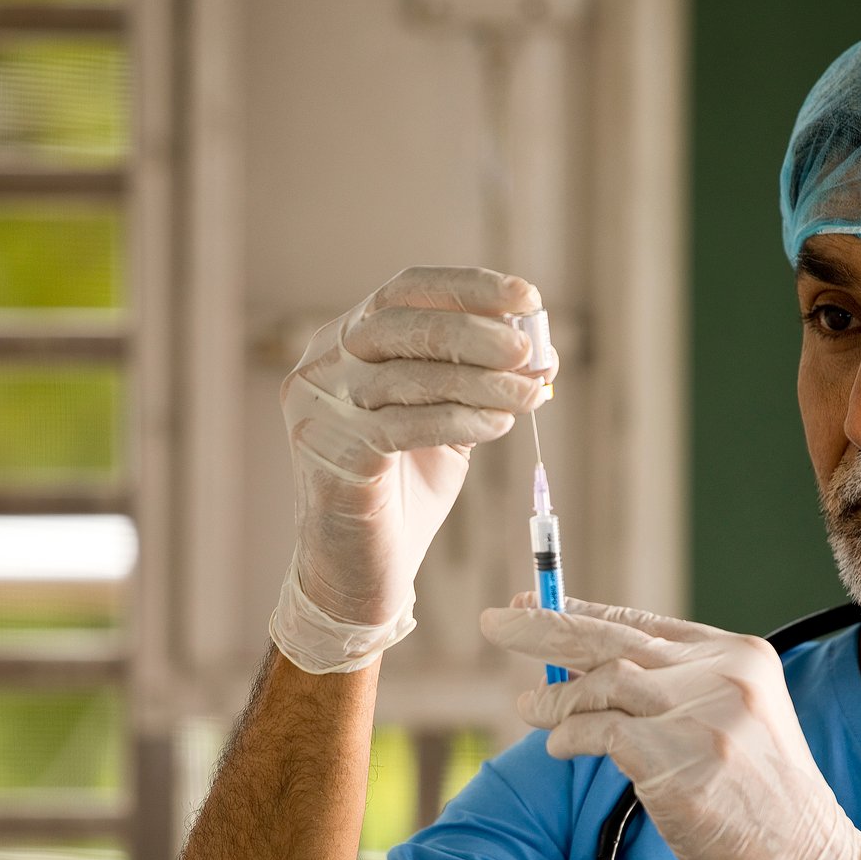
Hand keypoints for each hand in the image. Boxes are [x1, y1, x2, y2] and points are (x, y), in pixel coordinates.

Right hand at [271, 267, 554, 673]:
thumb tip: (540, 350)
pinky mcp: (332, 455)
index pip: (404, 291)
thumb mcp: (446, 421)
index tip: (528, 298)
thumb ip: (479, 380)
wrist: (360, 571)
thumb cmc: (402, 492)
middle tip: (528, 351)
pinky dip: (460, 419)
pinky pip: (404, 425)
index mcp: (344, 342)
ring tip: (530, 394)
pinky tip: (498, 424)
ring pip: (408, 376)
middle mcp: (321, 366)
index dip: (468, 288)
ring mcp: (320, 410)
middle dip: (475, 332)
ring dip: (480, 381)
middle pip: (402, 324)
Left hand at [480, 597, 860, 859]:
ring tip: (528, 707)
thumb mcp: (737, 731)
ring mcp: (704, 715)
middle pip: (614, 638)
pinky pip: (600, 730)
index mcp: (741, 658)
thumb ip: (680, 697)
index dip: (584, 612)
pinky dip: (569, 736)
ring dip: (554, 697)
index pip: (646, 624)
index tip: (535, 606)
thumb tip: (590, 677)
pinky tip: (557, 746)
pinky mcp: (681, 759)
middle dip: (546, 629)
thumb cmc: (768, 815)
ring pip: (603, 682)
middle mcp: (724, 674)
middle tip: (495, 623)